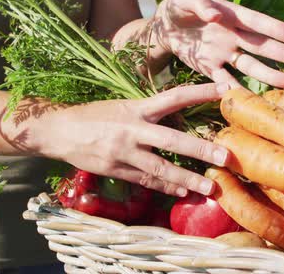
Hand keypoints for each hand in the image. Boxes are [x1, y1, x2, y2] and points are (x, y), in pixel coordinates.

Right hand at [32, 83, 229, 196]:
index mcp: (137, 108)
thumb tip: (180, 116)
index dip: (200, 92)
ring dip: (187, 179)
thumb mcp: (124, 106)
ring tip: (209, 188)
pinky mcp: (116, 170)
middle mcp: (133, 129)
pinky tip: (183, 192)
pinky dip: (166, 187)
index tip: (225, 89)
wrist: (58, 131)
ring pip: (160, 168)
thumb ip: (150, 113)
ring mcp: (124, 152)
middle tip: (225, 157)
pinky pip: (146, 181)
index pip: (174, 97)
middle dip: (200, 149)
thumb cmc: (96, 116)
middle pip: (172, 140)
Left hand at [151, 0, 283, 88]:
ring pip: (251, 66)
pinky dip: (236, 91)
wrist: (163, 27)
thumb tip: (216, 16)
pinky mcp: (212, 69)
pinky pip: (226, 81)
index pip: (257, 22)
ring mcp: (225, 54)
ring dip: (270, 75)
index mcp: (231, 15)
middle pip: (262, 47)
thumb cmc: (179, 7)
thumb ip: (200, 5)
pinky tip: (252, 101)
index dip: (276, 29)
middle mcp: (233, 36)